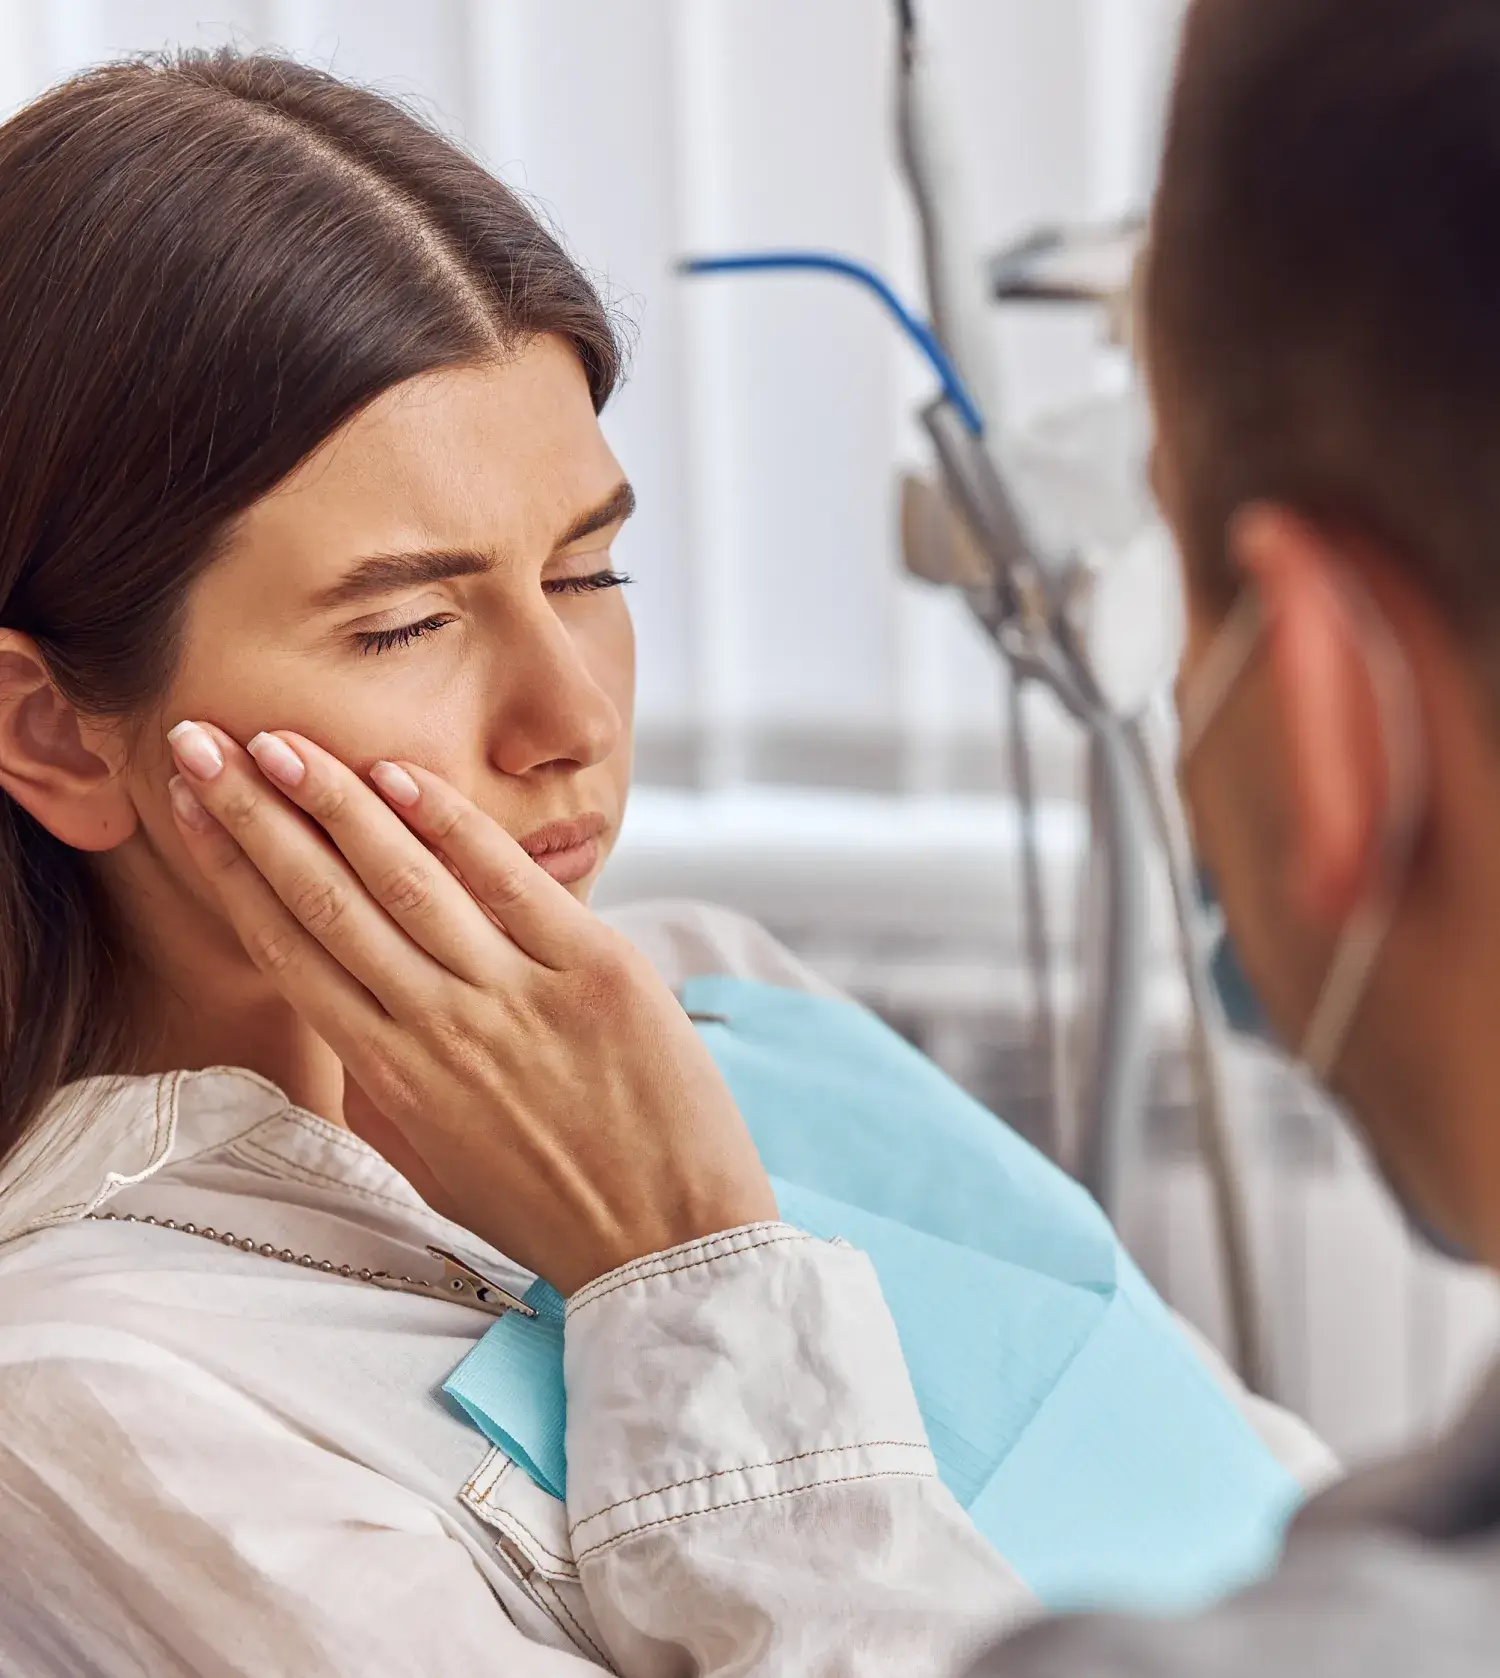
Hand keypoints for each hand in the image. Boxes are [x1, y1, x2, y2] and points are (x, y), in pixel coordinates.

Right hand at [164, 722, 777, 1294]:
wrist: (669, 1246)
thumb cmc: (548, 1207)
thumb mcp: (436, 1160)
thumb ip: (382, 1084)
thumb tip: (342, 1009)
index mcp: (392, 1075)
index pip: (290, 949)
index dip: (232, 871)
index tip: (190, 807)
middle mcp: (439, 1029)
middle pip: (326, 901)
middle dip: (255, 815)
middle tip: (198, 742)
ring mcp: (517, 997)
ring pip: (405, 882)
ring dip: (334, 803)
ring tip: (276, 742)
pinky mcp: (595, 973)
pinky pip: (509, 883)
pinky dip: (451, 825)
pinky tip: (398, 775)